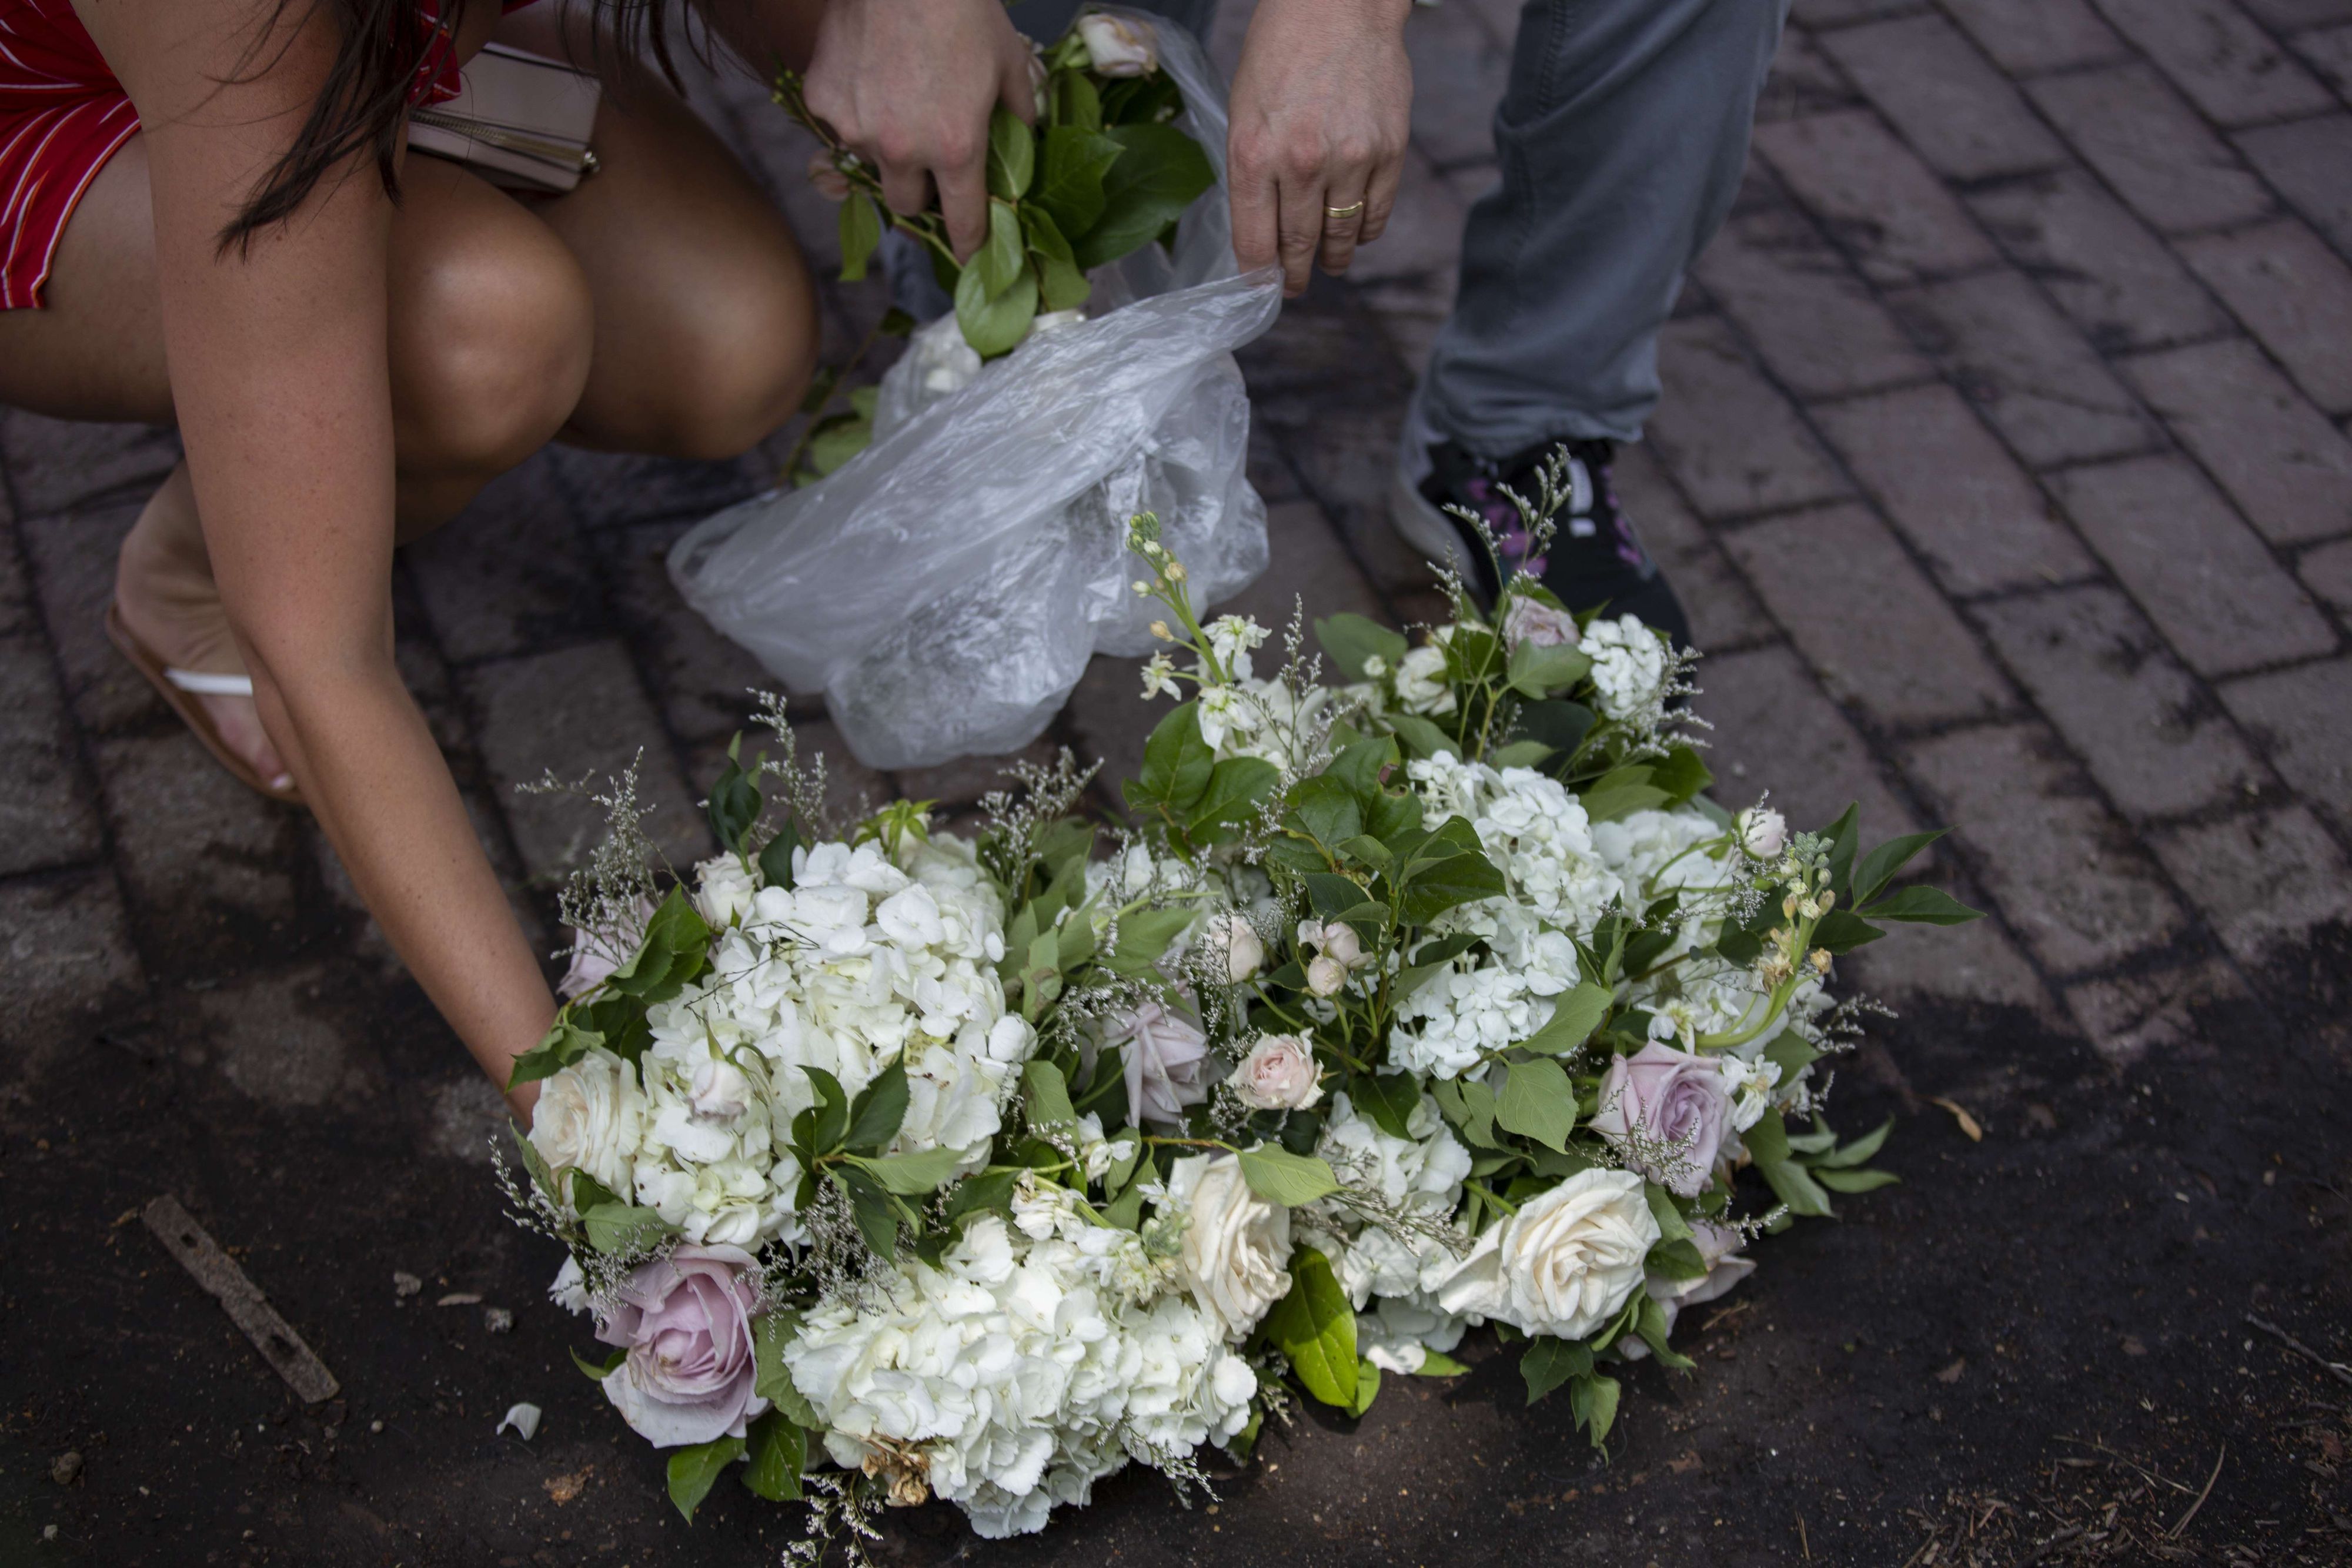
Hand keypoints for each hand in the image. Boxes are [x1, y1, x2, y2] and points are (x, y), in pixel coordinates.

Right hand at [800, 0, 1038, 262]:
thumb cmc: (964, 11)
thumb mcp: (1010, 65)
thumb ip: (1019, 116)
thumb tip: (1025, 144)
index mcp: (954, 148)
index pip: (962, 222)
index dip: (969, 245)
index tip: (970, 259)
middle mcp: (900, 149)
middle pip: (906, 205)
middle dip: (921, 194)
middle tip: (931, 166)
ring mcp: (854, 126)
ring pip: (870, 162)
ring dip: (886, 148)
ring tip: (901, 100)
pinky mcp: (823, 100)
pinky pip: (839, 123)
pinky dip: (856, 110)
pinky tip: (872, 75)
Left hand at [1227, 0, 1413, 296]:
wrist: (1338, 5)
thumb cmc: (1281, 54)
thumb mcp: (1244, 112)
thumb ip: (1250, 173)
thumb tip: (1261, 232)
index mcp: (1256, 153)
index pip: (1254, 241)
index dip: (1257, 275)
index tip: (1260, 288)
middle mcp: (1303, 163)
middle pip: (1298, 246)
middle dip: (1294, 275)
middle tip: (1294, 285)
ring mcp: (1351, 159)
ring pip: (1340, 237)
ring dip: (1331, 258)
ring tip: (1325, 264)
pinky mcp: (1389, 152)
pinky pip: (1375, 214)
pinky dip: (1363, 231)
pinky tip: (1354, 232)